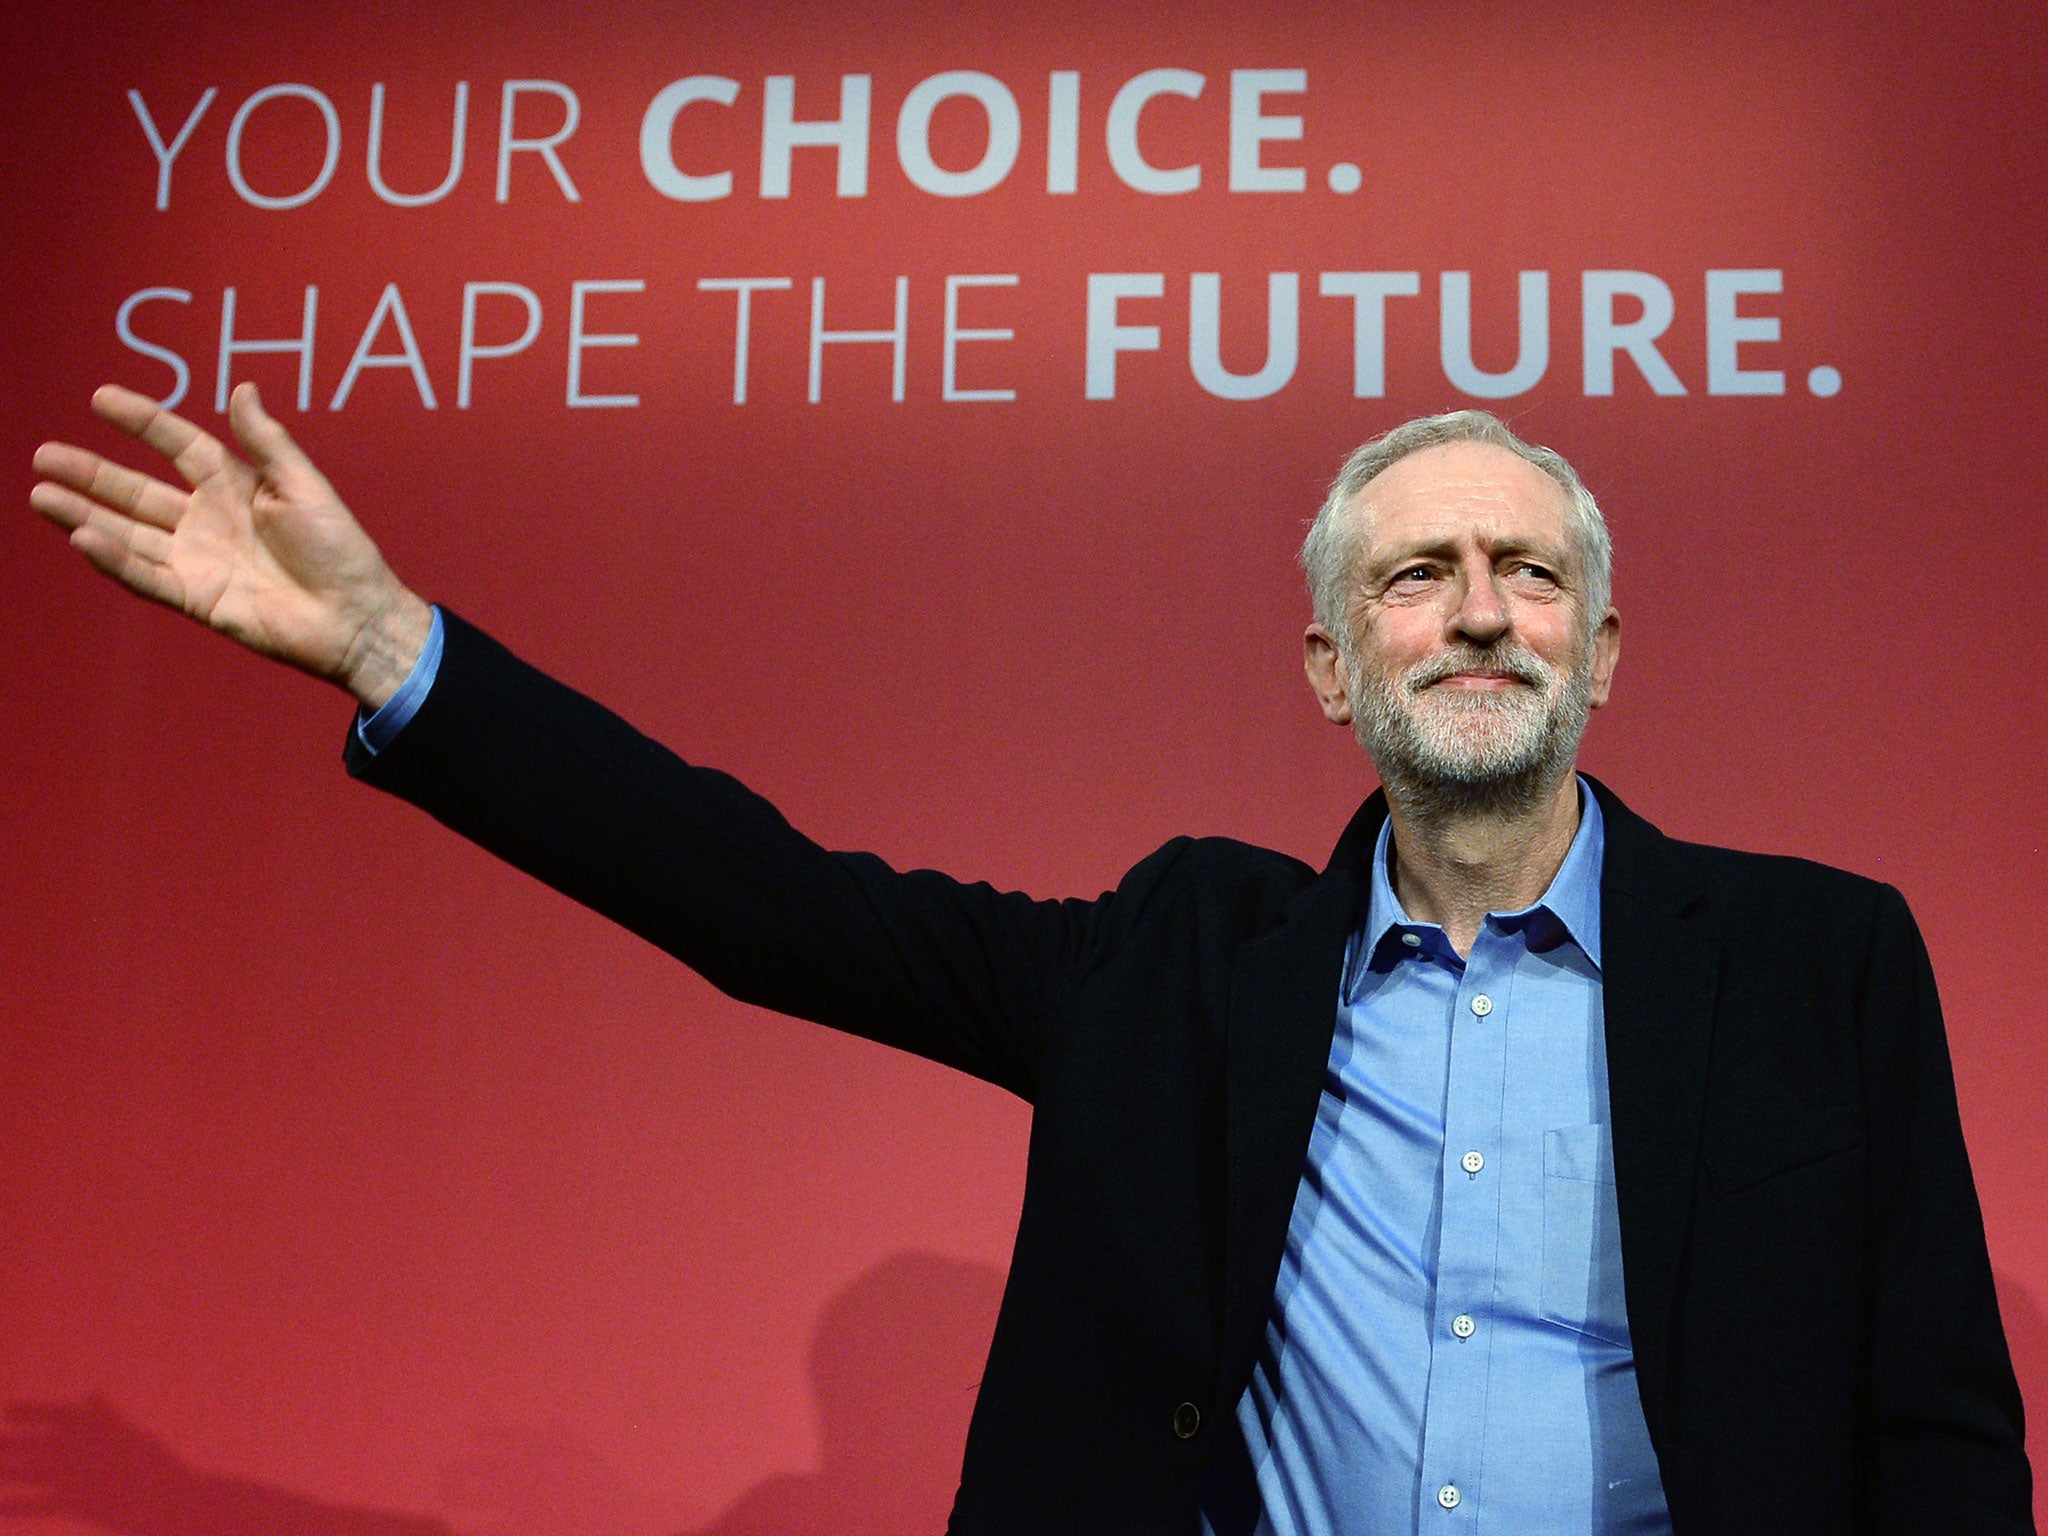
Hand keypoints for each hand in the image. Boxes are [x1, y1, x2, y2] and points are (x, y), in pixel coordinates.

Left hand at [0, 1395, 193, 1528]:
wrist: (172, 1498)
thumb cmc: (158, 1468)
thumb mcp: (133, 1435)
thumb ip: (106, 1417)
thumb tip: (92, 1396)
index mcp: (96, 1424)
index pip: (54, 1413)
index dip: (31, 1412)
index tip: (9, 1412)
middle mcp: (79, 1443)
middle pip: (30, 1443)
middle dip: (6, 1443)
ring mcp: (73, 1471)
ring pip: (24, 1470)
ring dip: (1, 1468)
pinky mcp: (71, 1499)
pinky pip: (32, 1503)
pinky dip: (11, 1504)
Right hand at [31, 383, 432, 708]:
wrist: (356, 616)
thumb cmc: (340, 550)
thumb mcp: (304, 486)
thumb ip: (267, 441)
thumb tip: (242, 387)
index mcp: (235, 485)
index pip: (175, 444)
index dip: (141, 421)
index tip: (101, 398)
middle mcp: (208, 519)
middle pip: (136, 491)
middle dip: (90, 474)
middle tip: (44, 455)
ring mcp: (198, 559)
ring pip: (128, 533)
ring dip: (84, 514)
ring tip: (40, 494)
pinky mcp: (197, 597)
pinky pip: (146, 576)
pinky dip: (114, 559)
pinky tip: (82, 537)